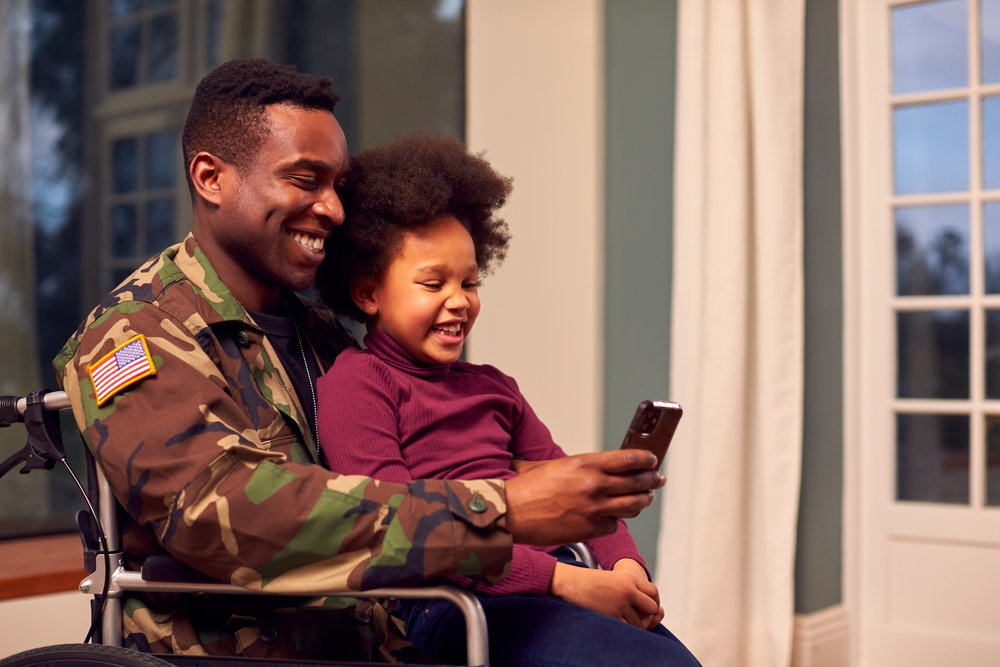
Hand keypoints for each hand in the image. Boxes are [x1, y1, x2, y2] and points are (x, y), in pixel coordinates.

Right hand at [504, 449, 663, 545]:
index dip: (646, 459)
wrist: (512, 513)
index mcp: (586, 464)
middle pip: (637, 482)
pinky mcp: (591, 529)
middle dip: (652, 480)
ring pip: (633, 505)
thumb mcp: (557, 464)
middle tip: (658, 479)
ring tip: (645, 497)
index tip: (652, 460)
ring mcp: (594, 509)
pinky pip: (615, 524)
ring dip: (642, 500)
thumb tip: (605, 465)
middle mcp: (594, 485)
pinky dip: (616, 520)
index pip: (629, 459)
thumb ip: (584, 465)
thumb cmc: (529, 488)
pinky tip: (614, 516)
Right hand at [548, 562, 659, 626]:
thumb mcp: (615, 579)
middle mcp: (628, 589)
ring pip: (638, 621)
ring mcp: (620, 603)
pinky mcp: (612, 615)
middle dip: (645, 614)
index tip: (644, 605)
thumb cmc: (589, 582)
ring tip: (614, 612)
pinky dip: (621, 626)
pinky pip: (626, 628)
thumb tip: (655, 610)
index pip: (654, 592)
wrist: (569, 582)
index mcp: (629, 577)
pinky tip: (611, 618)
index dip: (652, 601)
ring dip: (630, 622)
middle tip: (634, 613)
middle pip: (651, 608)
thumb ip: (633, 590)